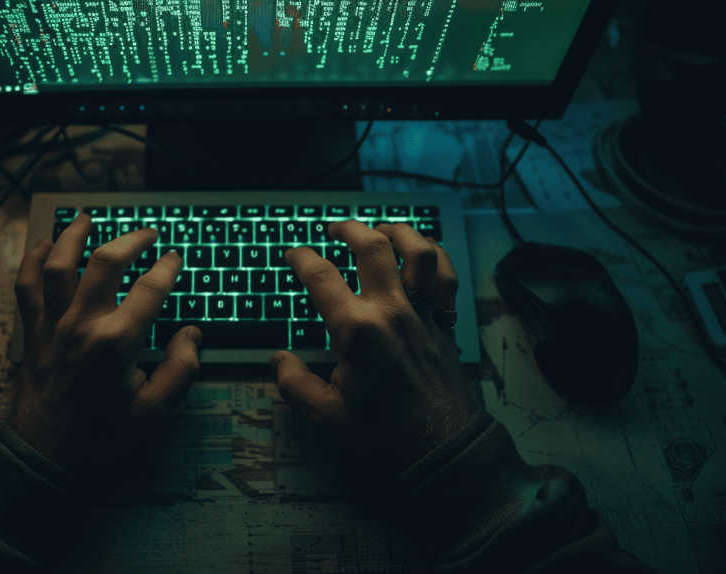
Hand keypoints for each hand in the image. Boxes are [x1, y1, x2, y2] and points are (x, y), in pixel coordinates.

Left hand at [11, 214, 201, 468]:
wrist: (44, 451)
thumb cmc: (100, 433)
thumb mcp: (154, 413)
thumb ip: (181, 371)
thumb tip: (191, 335)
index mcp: (116, 342)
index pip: (149, 289)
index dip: (166, 268)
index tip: (174, 258)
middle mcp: (83, 324)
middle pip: (105, 263)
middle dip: (130, 240)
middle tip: (147, 233)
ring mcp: (53, 325)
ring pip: (59, 264)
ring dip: (74, 236)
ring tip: (88, 219)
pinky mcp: (33, 332)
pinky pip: (27, 286)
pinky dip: (32, 261)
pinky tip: (42, 246)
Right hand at [270, 221, 476, 469]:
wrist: (440, 446)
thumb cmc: (385, 432)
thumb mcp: (326, 416)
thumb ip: (294, 384)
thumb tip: (278, 360)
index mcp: (358, 332)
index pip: (321, 277)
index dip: (302, 258)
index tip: (294, 254)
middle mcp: (392, 313)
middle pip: (372, 247)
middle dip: (349, 229)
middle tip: (334, 229)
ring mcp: (423, 314)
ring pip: (418, 251)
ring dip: (398, 231)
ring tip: (380, 229)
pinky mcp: (445, 323)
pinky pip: (447, 277)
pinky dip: (437, 256)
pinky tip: (424, 250)